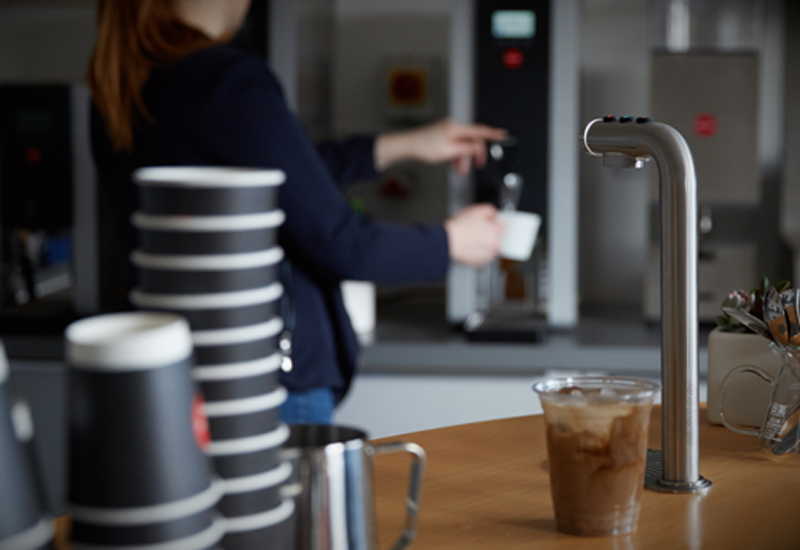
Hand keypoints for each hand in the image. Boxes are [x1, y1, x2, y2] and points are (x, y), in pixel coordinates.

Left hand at [374, 118, 506, 173]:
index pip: (479, 130)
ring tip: (459, 170)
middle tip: (476, 166)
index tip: (503, 134)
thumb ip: (466, 149)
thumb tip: (477, 148)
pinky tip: (453, 164)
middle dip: (473, 155)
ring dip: (463, 159)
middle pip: (471, 140)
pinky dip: (456, 155)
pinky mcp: (443, 135)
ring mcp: (447, 130)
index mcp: (456, 128)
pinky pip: (455, 145)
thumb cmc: (424, 148)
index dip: (492, 134)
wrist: (408, 146)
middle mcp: (453, 126)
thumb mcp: (449, 151)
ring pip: (463, 145)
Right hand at [444, 204, 504, 266]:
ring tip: (472, 237)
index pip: (504, 226)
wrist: (447, 242)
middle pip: (498, 238)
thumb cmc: (459, 228)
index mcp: (495, 232)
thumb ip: (491, 211)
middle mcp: (494, 246)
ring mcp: (487, 256)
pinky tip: (470, 244)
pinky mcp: (479, 262)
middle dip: (490, 233)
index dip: (496, 222)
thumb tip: (494, 215)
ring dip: (484, 243)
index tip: (492, 222)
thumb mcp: (477, 210)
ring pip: (490, 247)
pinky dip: (478, 251)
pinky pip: (482, 255)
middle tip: (478, 229)